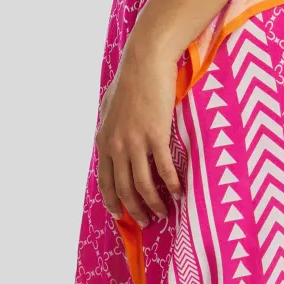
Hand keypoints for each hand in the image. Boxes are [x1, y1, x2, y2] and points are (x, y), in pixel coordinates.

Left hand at [95, 33, 182, 224]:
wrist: (145, 62)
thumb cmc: (131, 80)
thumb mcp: (110, 107)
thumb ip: (110, 128)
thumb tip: (110, 138)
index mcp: (104, 140)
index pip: (105, 181)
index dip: (113, 202)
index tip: (122, 215)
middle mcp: (116, 145)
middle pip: (124, 188)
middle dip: (136, 209)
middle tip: (148, 221)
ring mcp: (135, 141)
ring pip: (142, 184)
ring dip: (154, 203)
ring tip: (164, 213)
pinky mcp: (155, 135)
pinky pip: (163, 169)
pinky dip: (171, 185)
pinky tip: (180, 193)